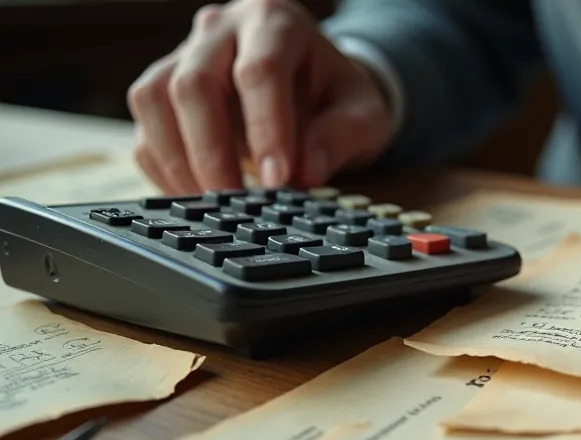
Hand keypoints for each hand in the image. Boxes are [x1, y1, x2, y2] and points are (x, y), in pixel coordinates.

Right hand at [126, 0, 391, 192]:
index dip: (266, 128)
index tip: (277, 179)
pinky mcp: (161, 89)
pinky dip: (164, 169)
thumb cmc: (336, 97)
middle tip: (236, 201)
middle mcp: (220, 28)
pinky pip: (145, 128)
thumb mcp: (363, 114)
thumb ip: (341, 137)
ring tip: (214, 205)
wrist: (313, 85)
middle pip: (194, 83)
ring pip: (155, 100)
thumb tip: (303, 173)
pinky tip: (195, 198)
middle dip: (213, 152)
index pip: (260, 70)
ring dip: (179, 161)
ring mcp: (182, 55)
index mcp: (275, 21)